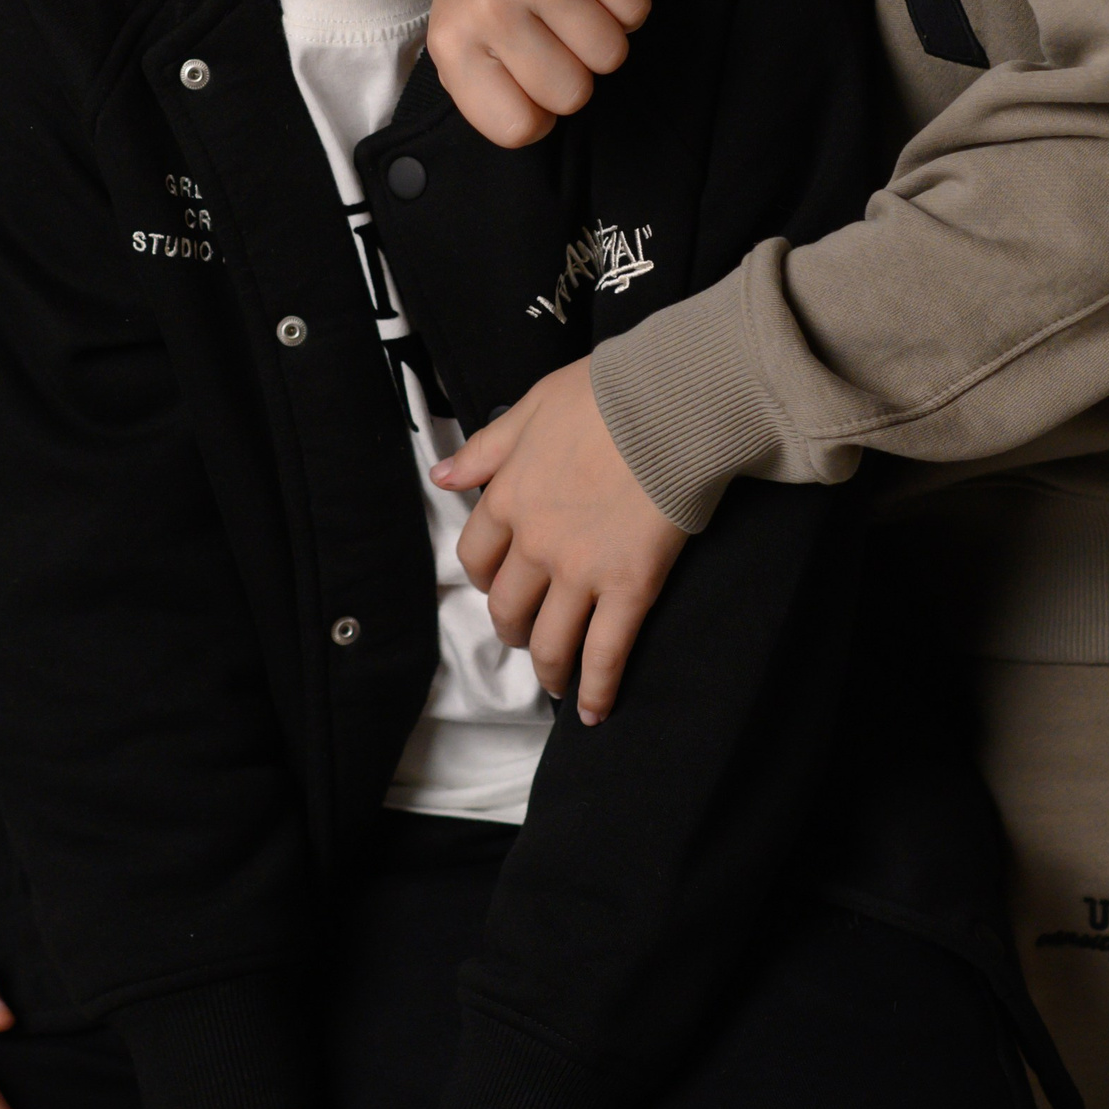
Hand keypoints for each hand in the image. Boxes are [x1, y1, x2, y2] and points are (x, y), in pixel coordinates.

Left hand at [431, 0, 649, 147]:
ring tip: (571, 11)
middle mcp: (489, 5)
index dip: (537, 114)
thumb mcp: (463, 49)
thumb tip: (536, 122)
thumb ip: (489, 98)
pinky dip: (624, 6)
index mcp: (453, 43)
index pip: (518, 128)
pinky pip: (635, 9)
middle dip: (573, 76)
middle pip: (572, 95)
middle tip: (552, 39)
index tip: (527, 81)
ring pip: (611, 54)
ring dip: (601, 41)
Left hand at [436, 360, 684, 722]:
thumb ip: (484, 450)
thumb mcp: (529, 408)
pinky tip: (594, 712)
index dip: (487, 578)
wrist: (666, 404)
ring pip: (549, 641)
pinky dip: (597, 690)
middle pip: (507, 608)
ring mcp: (581, 572)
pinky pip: (605, 654)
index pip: (477, 556)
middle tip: (529, 632)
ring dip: (548, 668)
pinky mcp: (629, 589)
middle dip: (513, 628)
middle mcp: (534, 544)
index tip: (500, 583)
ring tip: (557, 680)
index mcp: (506, 499)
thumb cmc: (603, 396)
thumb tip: (441, 476)